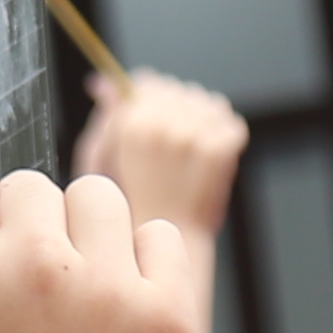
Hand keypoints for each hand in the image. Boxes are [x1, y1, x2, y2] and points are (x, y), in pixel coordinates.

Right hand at [0, 166, 194, 332]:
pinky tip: (117, 316)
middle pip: (31, 187)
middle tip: (22, 290)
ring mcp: (111, 293)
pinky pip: (160, 241)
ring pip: (99, 200)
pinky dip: (140, 266)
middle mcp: (35, 269)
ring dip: (83, 234)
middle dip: (22, 227)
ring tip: (73, 296)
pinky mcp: (170, 321)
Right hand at [71, 70, 244, 238]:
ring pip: (207, 105)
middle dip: (175, 111)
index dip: (151, 100)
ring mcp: (197, 137)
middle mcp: (165, 125)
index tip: (152, 117)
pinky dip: (225, 138)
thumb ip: (105, 118)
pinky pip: (231, 125)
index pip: (148, 84)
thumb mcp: (101, 161)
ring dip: (202, 122)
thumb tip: (104, 85)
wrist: (164, 249)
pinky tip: (207, 161)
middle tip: (171, 146)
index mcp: (132, 123)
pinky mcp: (222, 151)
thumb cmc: (127, 210)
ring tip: (189, 154)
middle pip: (178, 91)